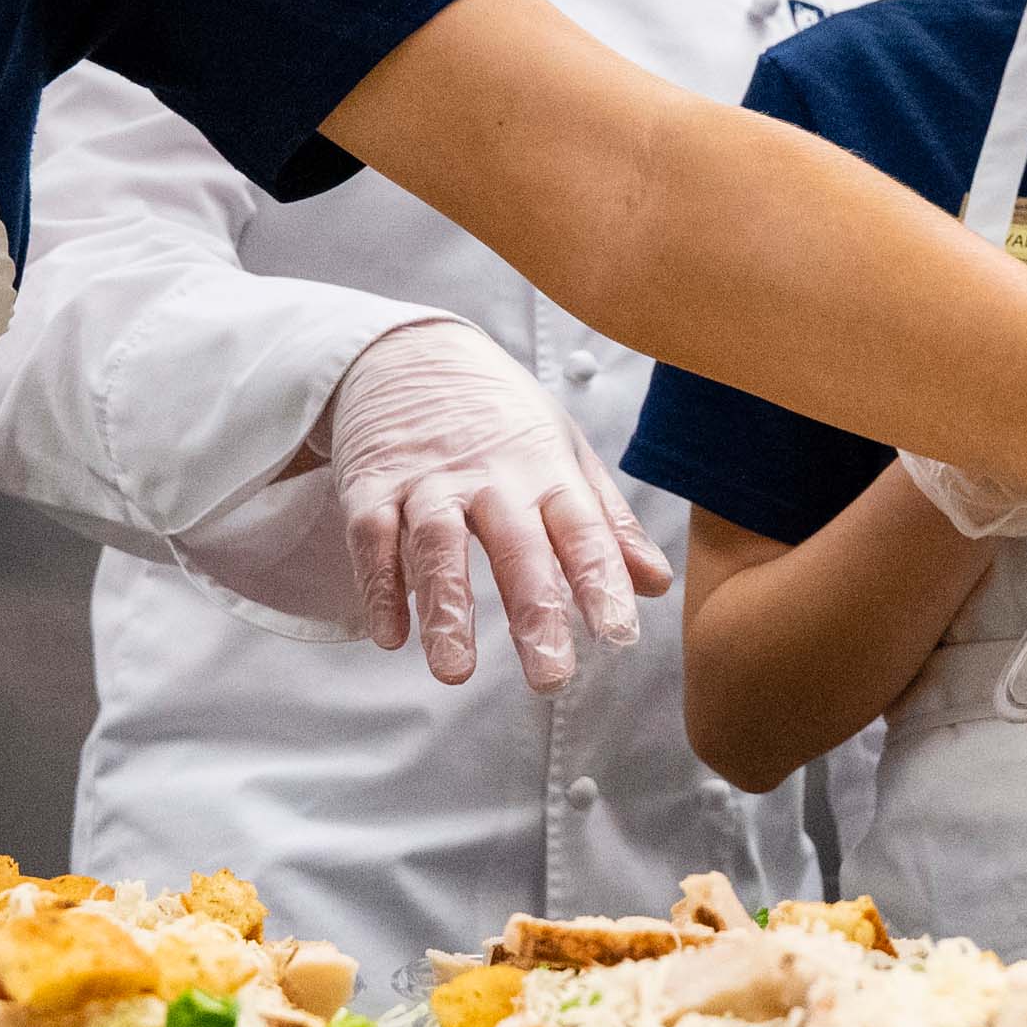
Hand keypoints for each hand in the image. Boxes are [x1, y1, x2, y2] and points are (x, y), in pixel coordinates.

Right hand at [321, 317, 666, 691]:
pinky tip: (389, 636)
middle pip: (515, 548)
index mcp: (547, 470)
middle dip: (535, 613)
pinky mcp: (370, 485)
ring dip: (446, 608)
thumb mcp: (566, 452)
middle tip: (550, 677)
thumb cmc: (501, 415)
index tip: (619, 634)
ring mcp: (427, 480)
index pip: (583, 531)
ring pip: (437, 545)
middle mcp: (490, 477)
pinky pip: (372, 538)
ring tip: (455, 672)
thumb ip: (608, 523)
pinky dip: (379, 585)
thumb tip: (656, 583)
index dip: (603, 582)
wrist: (411, 349)